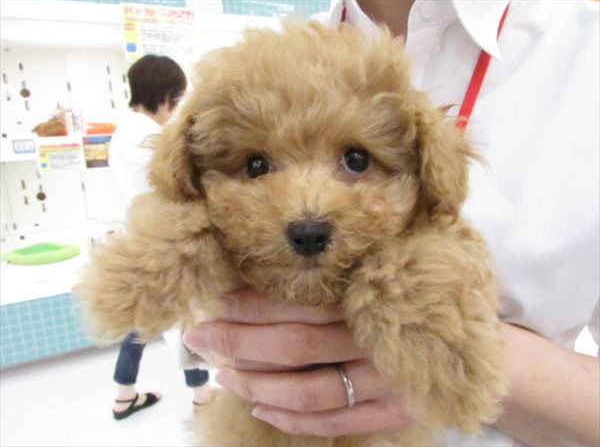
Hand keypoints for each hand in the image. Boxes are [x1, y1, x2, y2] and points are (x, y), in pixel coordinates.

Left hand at [183, 288, 413, 436]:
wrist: (482, 343)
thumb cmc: (422, 299)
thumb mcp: (389, 272)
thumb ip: (342, 274)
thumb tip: (264, 274)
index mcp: (373, 296)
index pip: (300, 304)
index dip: (252, 305)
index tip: (216, 301)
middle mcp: (377, 339)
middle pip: (295, 346)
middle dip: (238, 342)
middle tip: (199, 336)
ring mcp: (388, 381)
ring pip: (309, 392)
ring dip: (257, 385)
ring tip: (222, 375)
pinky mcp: (396, 412)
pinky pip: (336, 422)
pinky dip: (293, 421)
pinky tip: (261, 409)